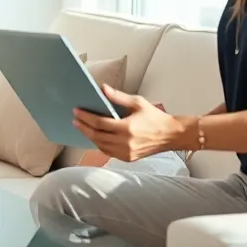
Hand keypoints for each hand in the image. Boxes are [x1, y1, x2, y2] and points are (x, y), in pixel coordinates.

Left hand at [72, 85, 188, 161]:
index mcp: (127, 127)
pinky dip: (99, 144)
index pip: (100, 123)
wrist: (171, 135)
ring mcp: (126, 152)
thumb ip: (118, 97)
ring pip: (101, 146)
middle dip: (83, 127)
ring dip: (89, 136)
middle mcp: (125, 142)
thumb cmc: (155, 117)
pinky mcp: (128, 158)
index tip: (76, 111)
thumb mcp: (138, 102)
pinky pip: (108, 152)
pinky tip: (95, 137)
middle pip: (97, 136)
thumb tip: (102, 88)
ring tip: (82, 127)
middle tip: (75, 120)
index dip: (86, 117)